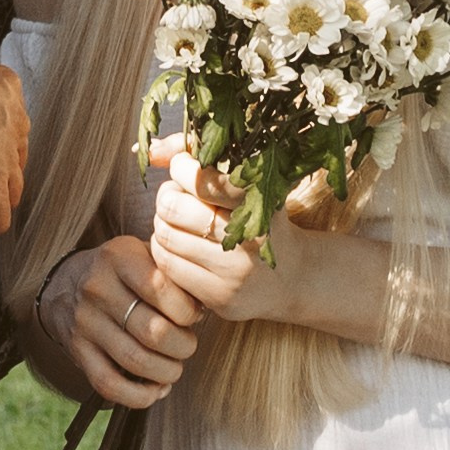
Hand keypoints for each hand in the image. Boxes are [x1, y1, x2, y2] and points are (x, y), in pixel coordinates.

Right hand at [40, 233, 201, 408]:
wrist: (64, 283)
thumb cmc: (122, 271)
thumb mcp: (145, 254)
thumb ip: (175, 275)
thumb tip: (205, 308)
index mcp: (118, 257)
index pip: (161, 288)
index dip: (188, 310)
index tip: (194, 316)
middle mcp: (97, 288)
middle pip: (152, 331)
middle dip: (183, 346)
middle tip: (188, 345)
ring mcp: (85, 322)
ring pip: (135, 360)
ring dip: (166, 372)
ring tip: (175, 367)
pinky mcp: (77, 352)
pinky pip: (108, 385)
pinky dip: (139, 396)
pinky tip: (156, 389)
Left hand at [149, 152, 303, 325]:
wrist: (295, 277)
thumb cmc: (262, 220)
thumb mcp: (246, 184)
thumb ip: (200, 159)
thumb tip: (153, 151)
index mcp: (260, 202)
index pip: (202, 180)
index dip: (182, 167)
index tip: (184, 166)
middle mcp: (249, 239)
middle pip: (174, 208)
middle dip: (167, 195)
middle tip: (175, 195)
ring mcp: (234, 272)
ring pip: (166, 237)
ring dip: (162, 222)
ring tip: (176, 220)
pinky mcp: (220, 298)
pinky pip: (168, 267)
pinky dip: (163, 250)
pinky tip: (178, 245)